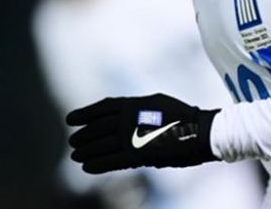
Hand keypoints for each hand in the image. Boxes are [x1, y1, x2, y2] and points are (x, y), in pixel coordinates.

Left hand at [66, 93, 219, 172]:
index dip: (84, 114)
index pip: (102, 108)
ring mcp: (133, 137)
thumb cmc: (181, 115)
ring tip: (75, 155)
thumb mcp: (156, 102)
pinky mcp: (139, 155)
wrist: (199, 131)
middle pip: (98, 128)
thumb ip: (136, 108)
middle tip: (73, 141)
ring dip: (86, 151)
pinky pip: (112, 161)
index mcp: (134, 103)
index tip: (70, 120)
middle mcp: (129, 119)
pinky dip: (97, 164)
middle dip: (83, 135)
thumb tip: (121, 114)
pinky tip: (86, 167)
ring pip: (101, 145)